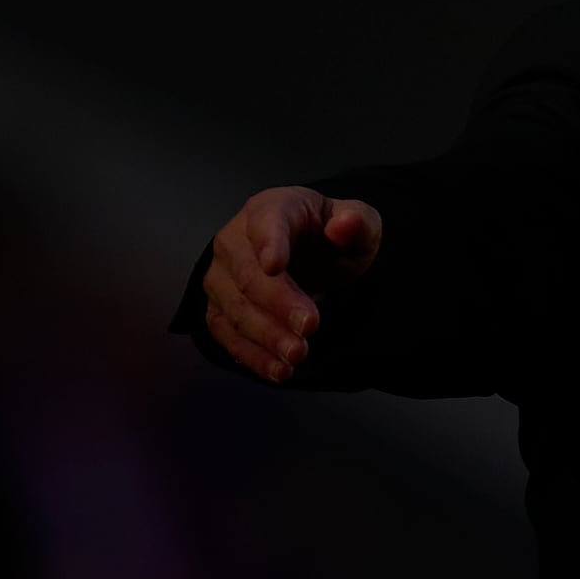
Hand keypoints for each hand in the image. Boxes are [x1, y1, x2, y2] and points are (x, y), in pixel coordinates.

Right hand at [199, 185, 382, 381]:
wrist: (313, 257)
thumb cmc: (331, 237)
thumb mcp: (359, 224)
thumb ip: (357, 222)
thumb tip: (345, 224)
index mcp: (271, 209)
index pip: (266, 221)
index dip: (269, 242)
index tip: (275, 265)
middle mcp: (234, 240)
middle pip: (249, 274)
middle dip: (278, 304)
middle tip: (310, 326)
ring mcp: (221, 275)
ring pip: (235, 308)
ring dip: (265, 336)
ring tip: (297, 355)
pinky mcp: (220, 308)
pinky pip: (227, 334)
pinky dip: (251, 355)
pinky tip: (278, 370)